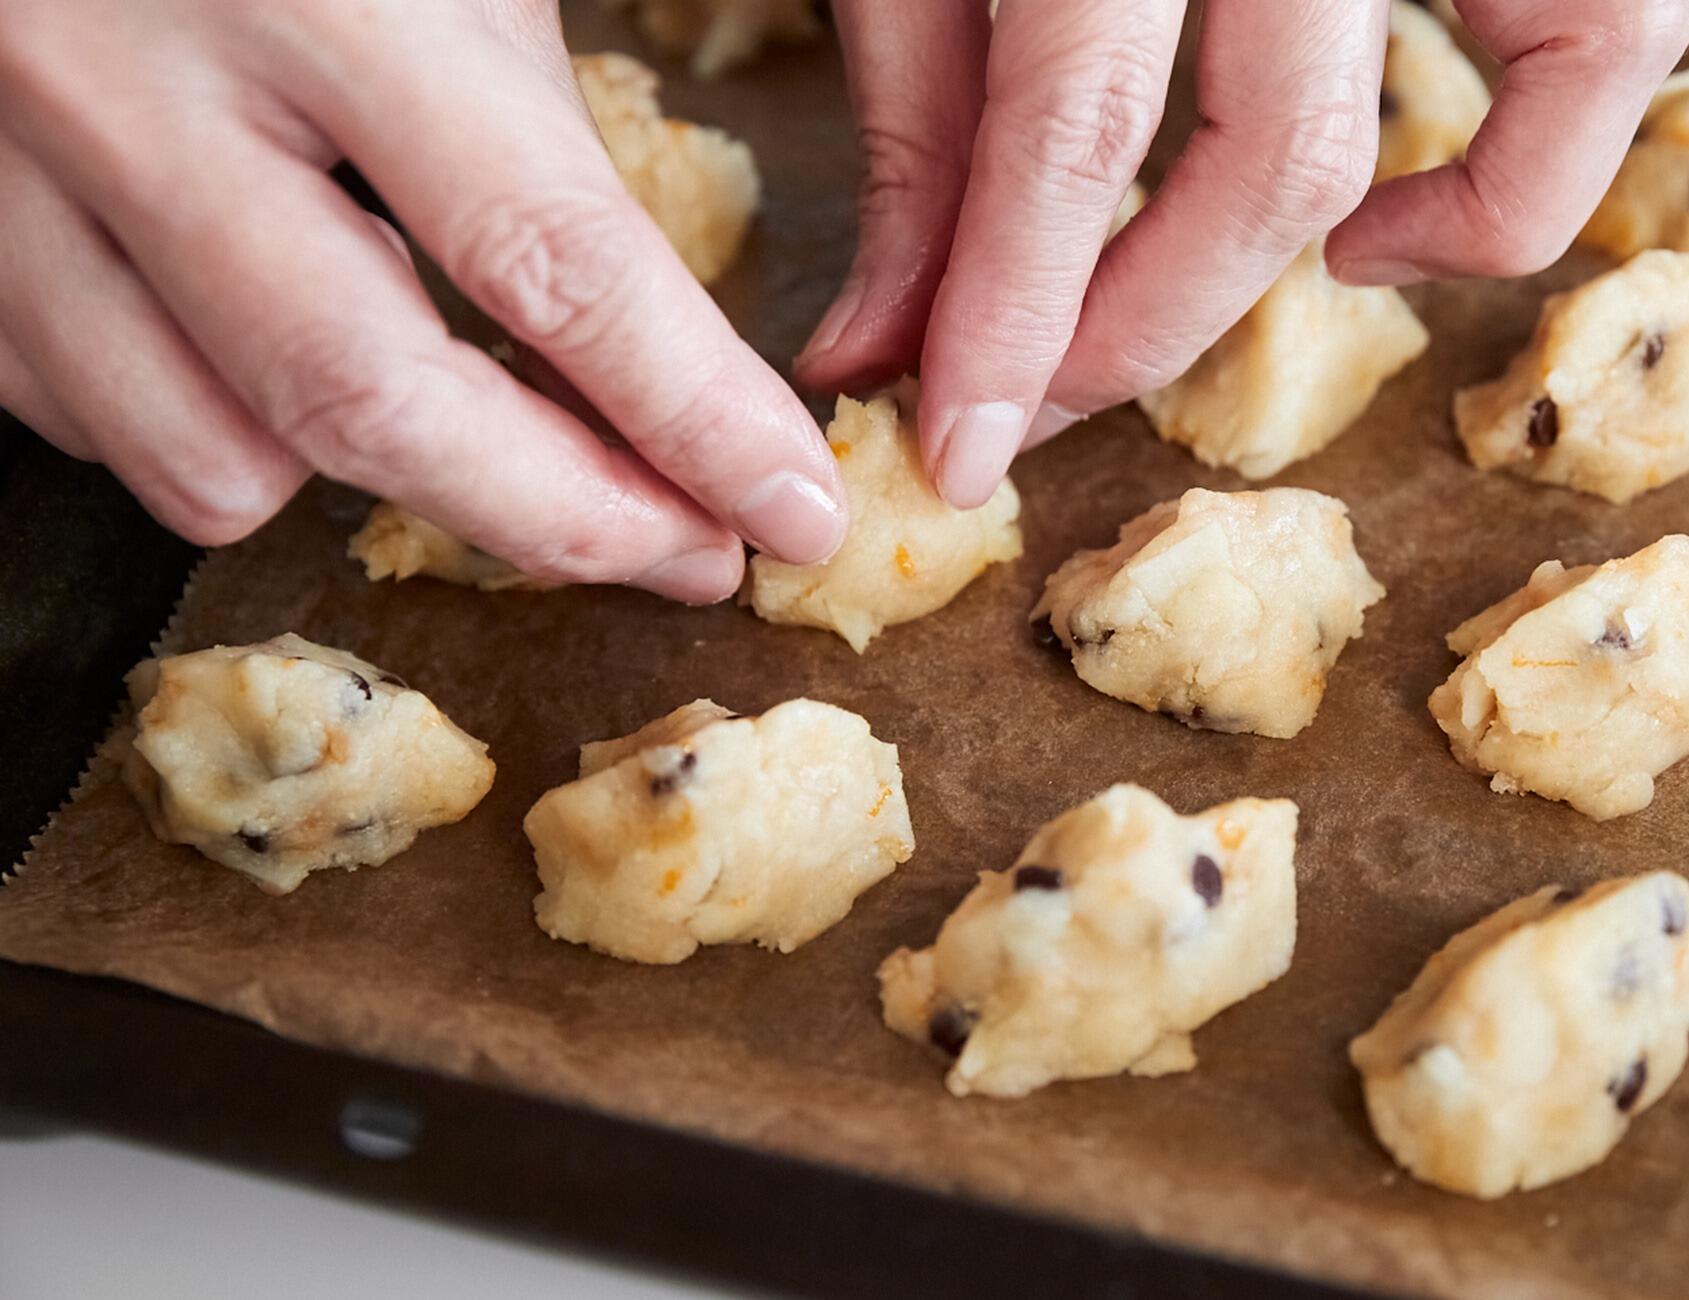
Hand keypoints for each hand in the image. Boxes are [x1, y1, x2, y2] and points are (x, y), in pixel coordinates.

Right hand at [0, 0, 848, 602]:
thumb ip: (558, 108)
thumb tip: (713, 347)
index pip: (549, 262)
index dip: (694, 420)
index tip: (790, 507)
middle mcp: (141, 87)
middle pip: (373, 406)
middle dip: (565, 522)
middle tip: (690, 555)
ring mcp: (13, 162)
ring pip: (213, 457)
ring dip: (374, 487)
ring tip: (491, 442)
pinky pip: (88, 420)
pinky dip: (217, 432)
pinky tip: (295, 362)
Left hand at [796, 0, 1688, 507]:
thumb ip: (913, 120)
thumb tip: (880, 352)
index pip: (1077, 125)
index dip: (1012, 320)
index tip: (958, 449)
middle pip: (1284, 149)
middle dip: (1150, 326)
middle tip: (1039, 407)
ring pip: (1534, 73)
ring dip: (1390, 243)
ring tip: (1235, 296)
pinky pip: (1616, 24)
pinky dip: (1534, 154)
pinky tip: (1375, 210)